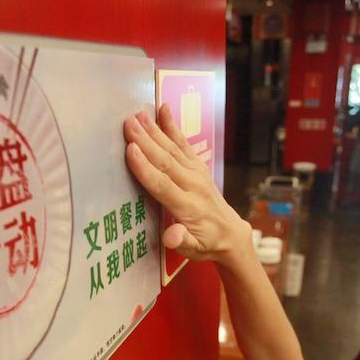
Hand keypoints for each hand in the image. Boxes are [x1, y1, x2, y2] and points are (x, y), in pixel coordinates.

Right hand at [123, 105, 250, 265]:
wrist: (231, 233)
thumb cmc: (207, 243)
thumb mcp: (194, 250)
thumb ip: (182, 241)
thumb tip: (171, 236)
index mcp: (188, 208)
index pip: (163, 185)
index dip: (145, 168)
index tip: (130, 150)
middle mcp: (193, 186)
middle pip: (165, 161)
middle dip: (146, 142)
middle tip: (128, 123)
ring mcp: (197, 173)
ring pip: (172, 149)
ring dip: (154, 130)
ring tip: (138, 114)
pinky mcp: (198, 166)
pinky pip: (183, 143)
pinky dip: (173, 125)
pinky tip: (164, 109)